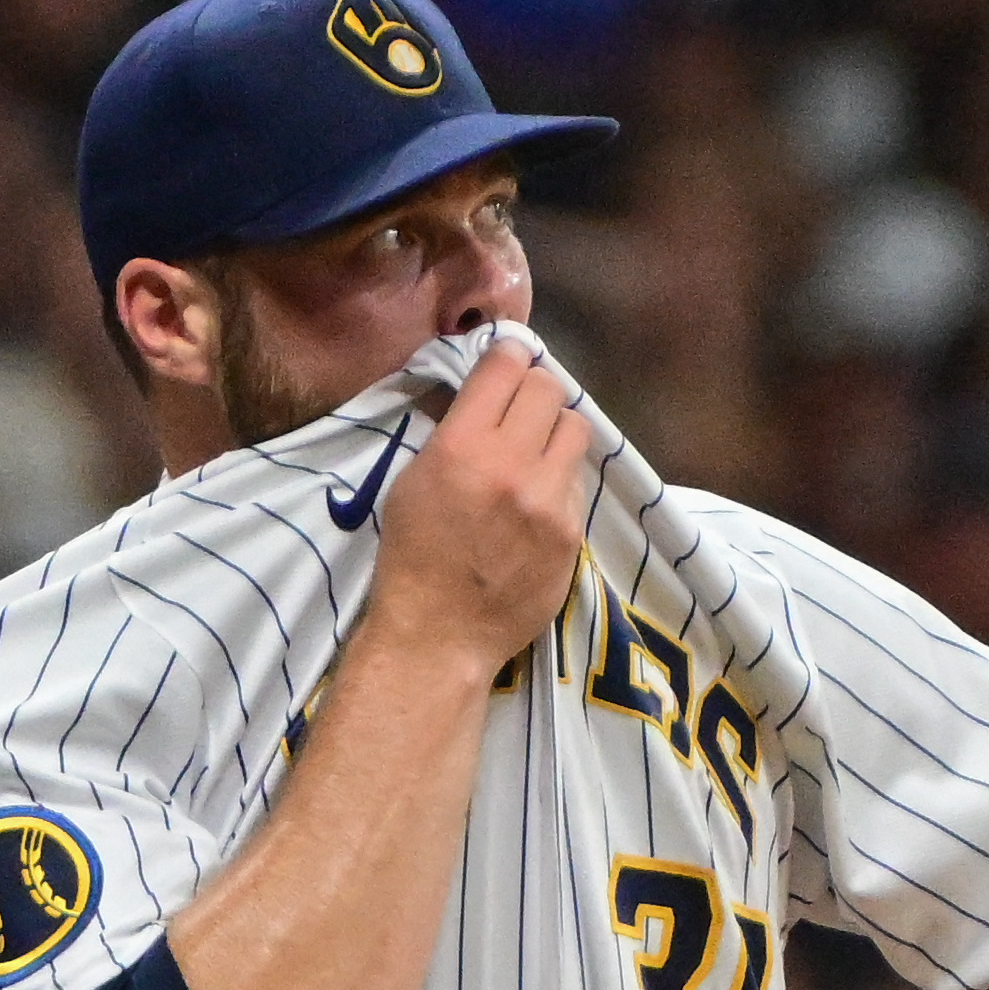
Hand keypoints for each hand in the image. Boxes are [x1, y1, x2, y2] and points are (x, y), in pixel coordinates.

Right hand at [368, 341, 590, 671]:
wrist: (439, 634)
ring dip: (556, 432)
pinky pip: (576, 482)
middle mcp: (511, 465)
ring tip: (537, 454)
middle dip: (534, 392)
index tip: (507, 363)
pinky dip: (559, 481)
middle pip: (548, 389)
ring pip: (576, 428)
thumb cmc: (412, 557)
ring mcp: (548, 500)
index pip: (505, 366)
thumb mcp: (412, 481)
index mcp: (461, 446)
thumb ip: (452, 432)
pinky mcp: (571, 531)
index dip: (508, 356)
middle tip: (521, 411)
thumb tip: (483, 395)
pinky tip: (537, 503)